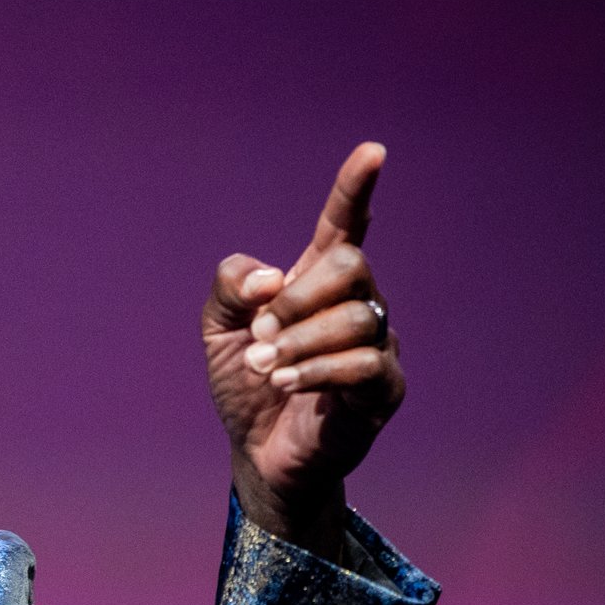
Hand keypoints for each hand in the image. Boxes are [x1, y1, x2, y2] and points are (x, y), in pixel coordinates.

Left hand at [203, 142, 405, 556]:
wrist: (257, 452)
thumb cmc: (247, 385)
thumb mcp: (218, 330)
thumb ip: (231, 287)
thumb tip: (270, 277)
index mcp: (318, 281)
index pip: (344, 224)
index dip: (355, 188)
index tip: (372, 152)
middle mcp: (357, 303)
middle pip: (350, 264)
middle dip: (298, 296)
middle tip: (261, 333)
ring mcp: (378, 344)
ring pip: (354, 317)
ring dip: (297, 342)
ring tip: (266, 368)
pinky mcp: (386, 389)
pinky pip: (364, 364)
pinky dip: (317, 370)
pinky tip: (286, 382)